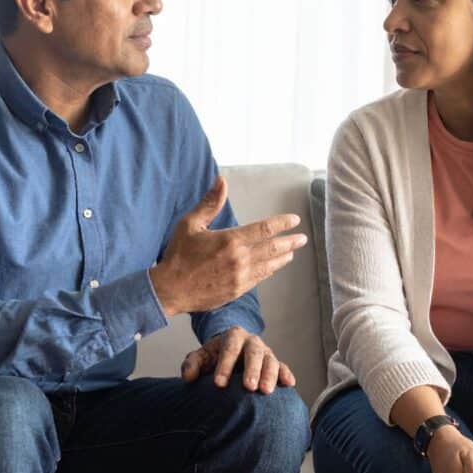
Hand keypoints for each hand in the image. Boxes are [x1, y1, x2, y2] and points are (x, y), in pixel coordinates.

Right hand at [150, 176, 307, 316]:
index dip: (282, 223)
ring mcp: (240, 277)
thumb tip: (222, 180)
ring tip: (292, 252)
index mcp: (230, 240)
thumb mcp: (190, 224)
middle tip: (302, 238)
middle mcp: (239, 259)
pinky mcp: (237, 291)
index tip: (294, 220)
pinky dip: (269, 271)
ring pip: (269, 266)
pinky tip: (273, 267)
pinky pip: (259, 279)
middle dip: (290, 242)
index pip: (265, 229)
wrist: (169, 290)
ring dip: (283, 258)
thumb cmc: (178, 255)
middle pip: (273, 248)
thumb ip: (209, 203)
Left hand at [180, 326, 295, 391]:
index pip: (230, 348)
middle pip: (254, 352)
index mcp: (233, 336)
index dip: (225, 365)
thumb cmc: (214, 357)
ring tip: (266, 391)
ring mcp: (265, 352)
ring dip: (270, 375)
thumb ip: (192, 364)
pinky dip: (286, 374)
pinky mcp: (275, 363)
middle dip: (252, 369)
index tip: (219, 384)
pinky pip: (282, 367)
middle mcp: (252, 342)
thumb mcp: (200, 356)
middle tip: (249, 387)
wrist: (230, 353)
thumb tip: (189, 377)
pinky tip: (289, 383)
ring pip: (271, 360)